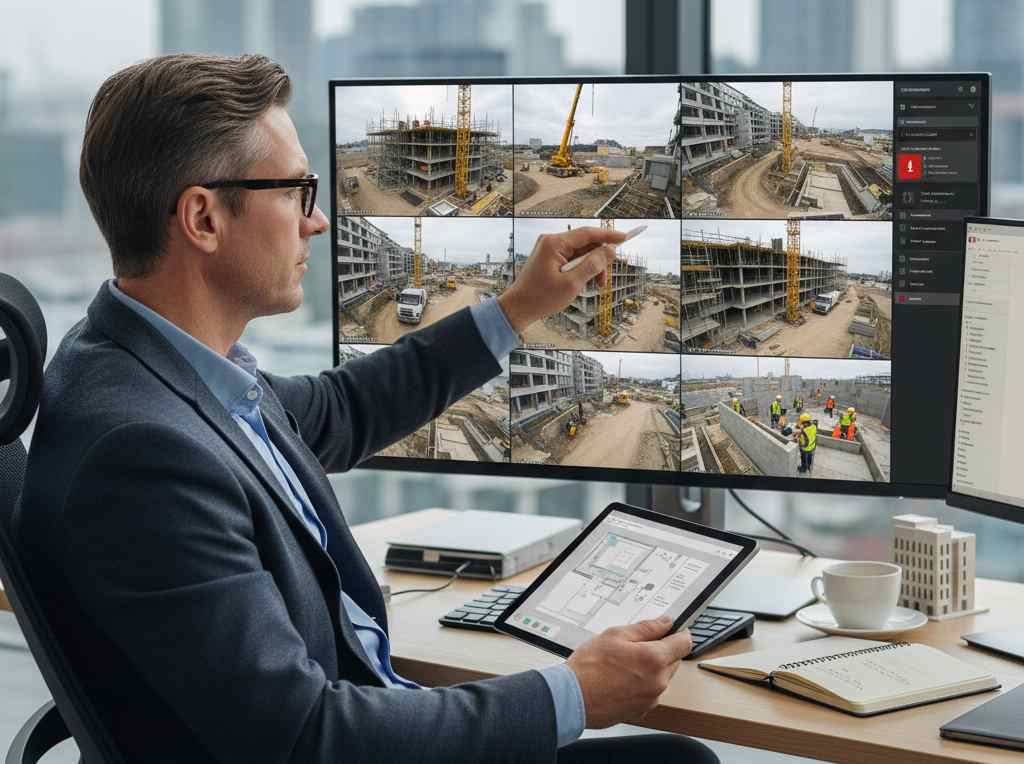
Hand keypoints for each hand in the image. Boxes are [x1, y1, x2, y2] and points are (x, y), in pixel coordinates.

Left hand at [496, 226, 626, 333]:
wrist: (518, 309)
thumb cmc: (540, 298)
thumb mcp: (572, 283)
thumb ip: (593, 265)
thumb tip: (609, 251)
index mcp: (555, 243)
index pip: (588, 233)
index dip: (608, 235)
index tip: (626, 237)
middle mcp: (551, 241)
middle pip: (586, 243)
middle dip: (599, 259)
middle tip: (605, 278)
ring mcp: (550, 249)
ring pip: (581, 252)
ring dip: (591, 266)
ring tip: (596, 285)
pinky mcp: (550, 258)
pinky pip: (572, 258)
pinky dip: (582, 269)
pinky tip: (584, 282)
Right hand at [566, 615, 691, 728]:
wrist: (572, 699)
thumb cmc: (589, 667)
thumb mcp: (615, 635)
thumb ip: (646, 628)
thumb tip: (665, 622)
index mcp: (654, 659)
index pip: (684, 643)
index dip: (679, 633)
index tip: (672, 630)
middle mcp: (658, 682)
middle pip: (673, 660)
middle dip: (661, 651)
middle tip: (635, 647)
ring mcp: (651, 699)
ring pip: (662, 677)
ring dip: (650, 669)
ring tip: (623, 665)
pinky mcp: (642, 711)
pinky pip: (650, 692)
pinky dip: (641, 685)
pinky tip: (621, 680)